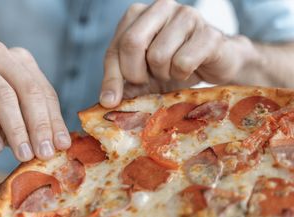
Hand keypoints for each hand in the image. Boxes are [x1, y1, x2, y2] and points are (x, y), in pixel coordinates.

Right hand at [0, 41, 70, 160]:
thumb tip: (54, 145)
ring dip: (16, 129)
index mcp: (19, 61)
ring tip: (23, 154)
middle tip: (45, 153)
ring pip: (3, 95)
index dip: (54, 120)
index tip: (62, 145)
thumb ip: (27, 125)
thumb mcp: (6, 119)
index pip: (43, 91)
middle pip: (28, 90)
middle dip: (39, 125)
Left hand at [100, 0, 256, 106]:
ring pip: (158, 56)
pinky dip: (183, 74)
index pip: (116, 47)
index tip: (111, 100)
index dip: (113, 77)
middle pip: (132, 43)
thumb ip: (123, 82)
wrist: (217, 64)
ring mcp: (186, 16)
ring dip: (163, 74)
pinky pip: (183, 62)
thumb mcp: (143, 75)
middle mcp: (161, 7)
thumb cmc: (174, 65)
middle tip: (148, 80)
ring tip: (172, 70)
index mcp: (138, 14)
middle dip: (136, 73)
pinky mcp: (209, 33)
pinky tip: (189, 69)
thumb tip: (107, 100)